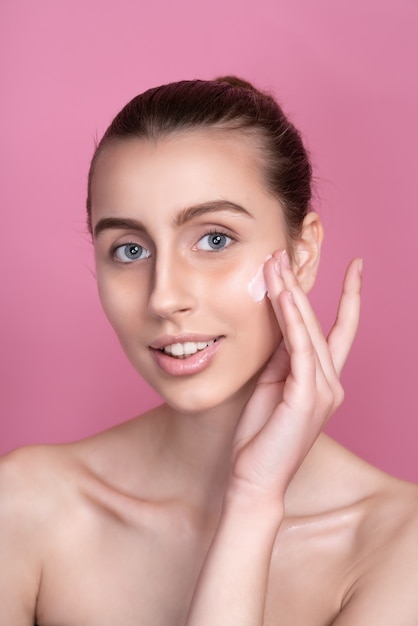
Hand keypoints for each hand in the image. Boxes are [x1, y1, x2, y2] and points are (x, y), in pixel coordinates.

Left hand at [230, 250, 362, 499]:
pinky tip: (283, 296)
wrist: (254, 478)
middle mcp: (331, 383)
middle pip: (319, 323)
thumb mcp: (272, 385)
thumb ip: (283, 356)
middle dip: (298, 287)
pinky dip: (292, 321)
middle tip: (282, 254)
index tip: (355, 267)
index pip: (340, 331)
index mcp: (324, 381)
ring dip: (291, 295)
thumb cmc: (260, 435)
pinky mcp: (307, 397)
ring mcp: (323, 391)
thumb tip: (282, 321)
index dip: (349, 298)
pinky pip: (300, 349)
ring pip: (310, 331)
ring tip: (276, 265)